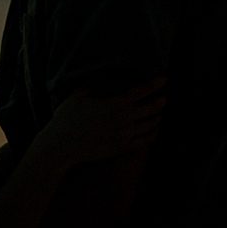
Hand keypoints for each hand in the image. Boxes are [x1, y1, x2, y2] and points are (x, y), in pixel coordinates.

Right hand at [48, 75, 166, 164]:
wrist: (62, 146)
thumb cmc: (66, 120)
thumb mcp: (77, 96)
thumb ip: (92, 87)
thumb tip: (98, 81)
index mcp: (114, 104)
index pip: (141, 91)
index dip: (154, 84)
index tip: (163, 79)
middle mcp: (123, 119)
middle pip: (151, 109)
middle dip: (160, 102)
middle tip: (165, 98)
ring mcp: (124, 135)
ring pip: (150, 125)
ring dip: (157, 118)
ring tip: (159, 114)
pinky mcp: (122, 148)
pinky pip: (145, 141)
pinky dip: (152, 134)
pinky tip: (154, 131)